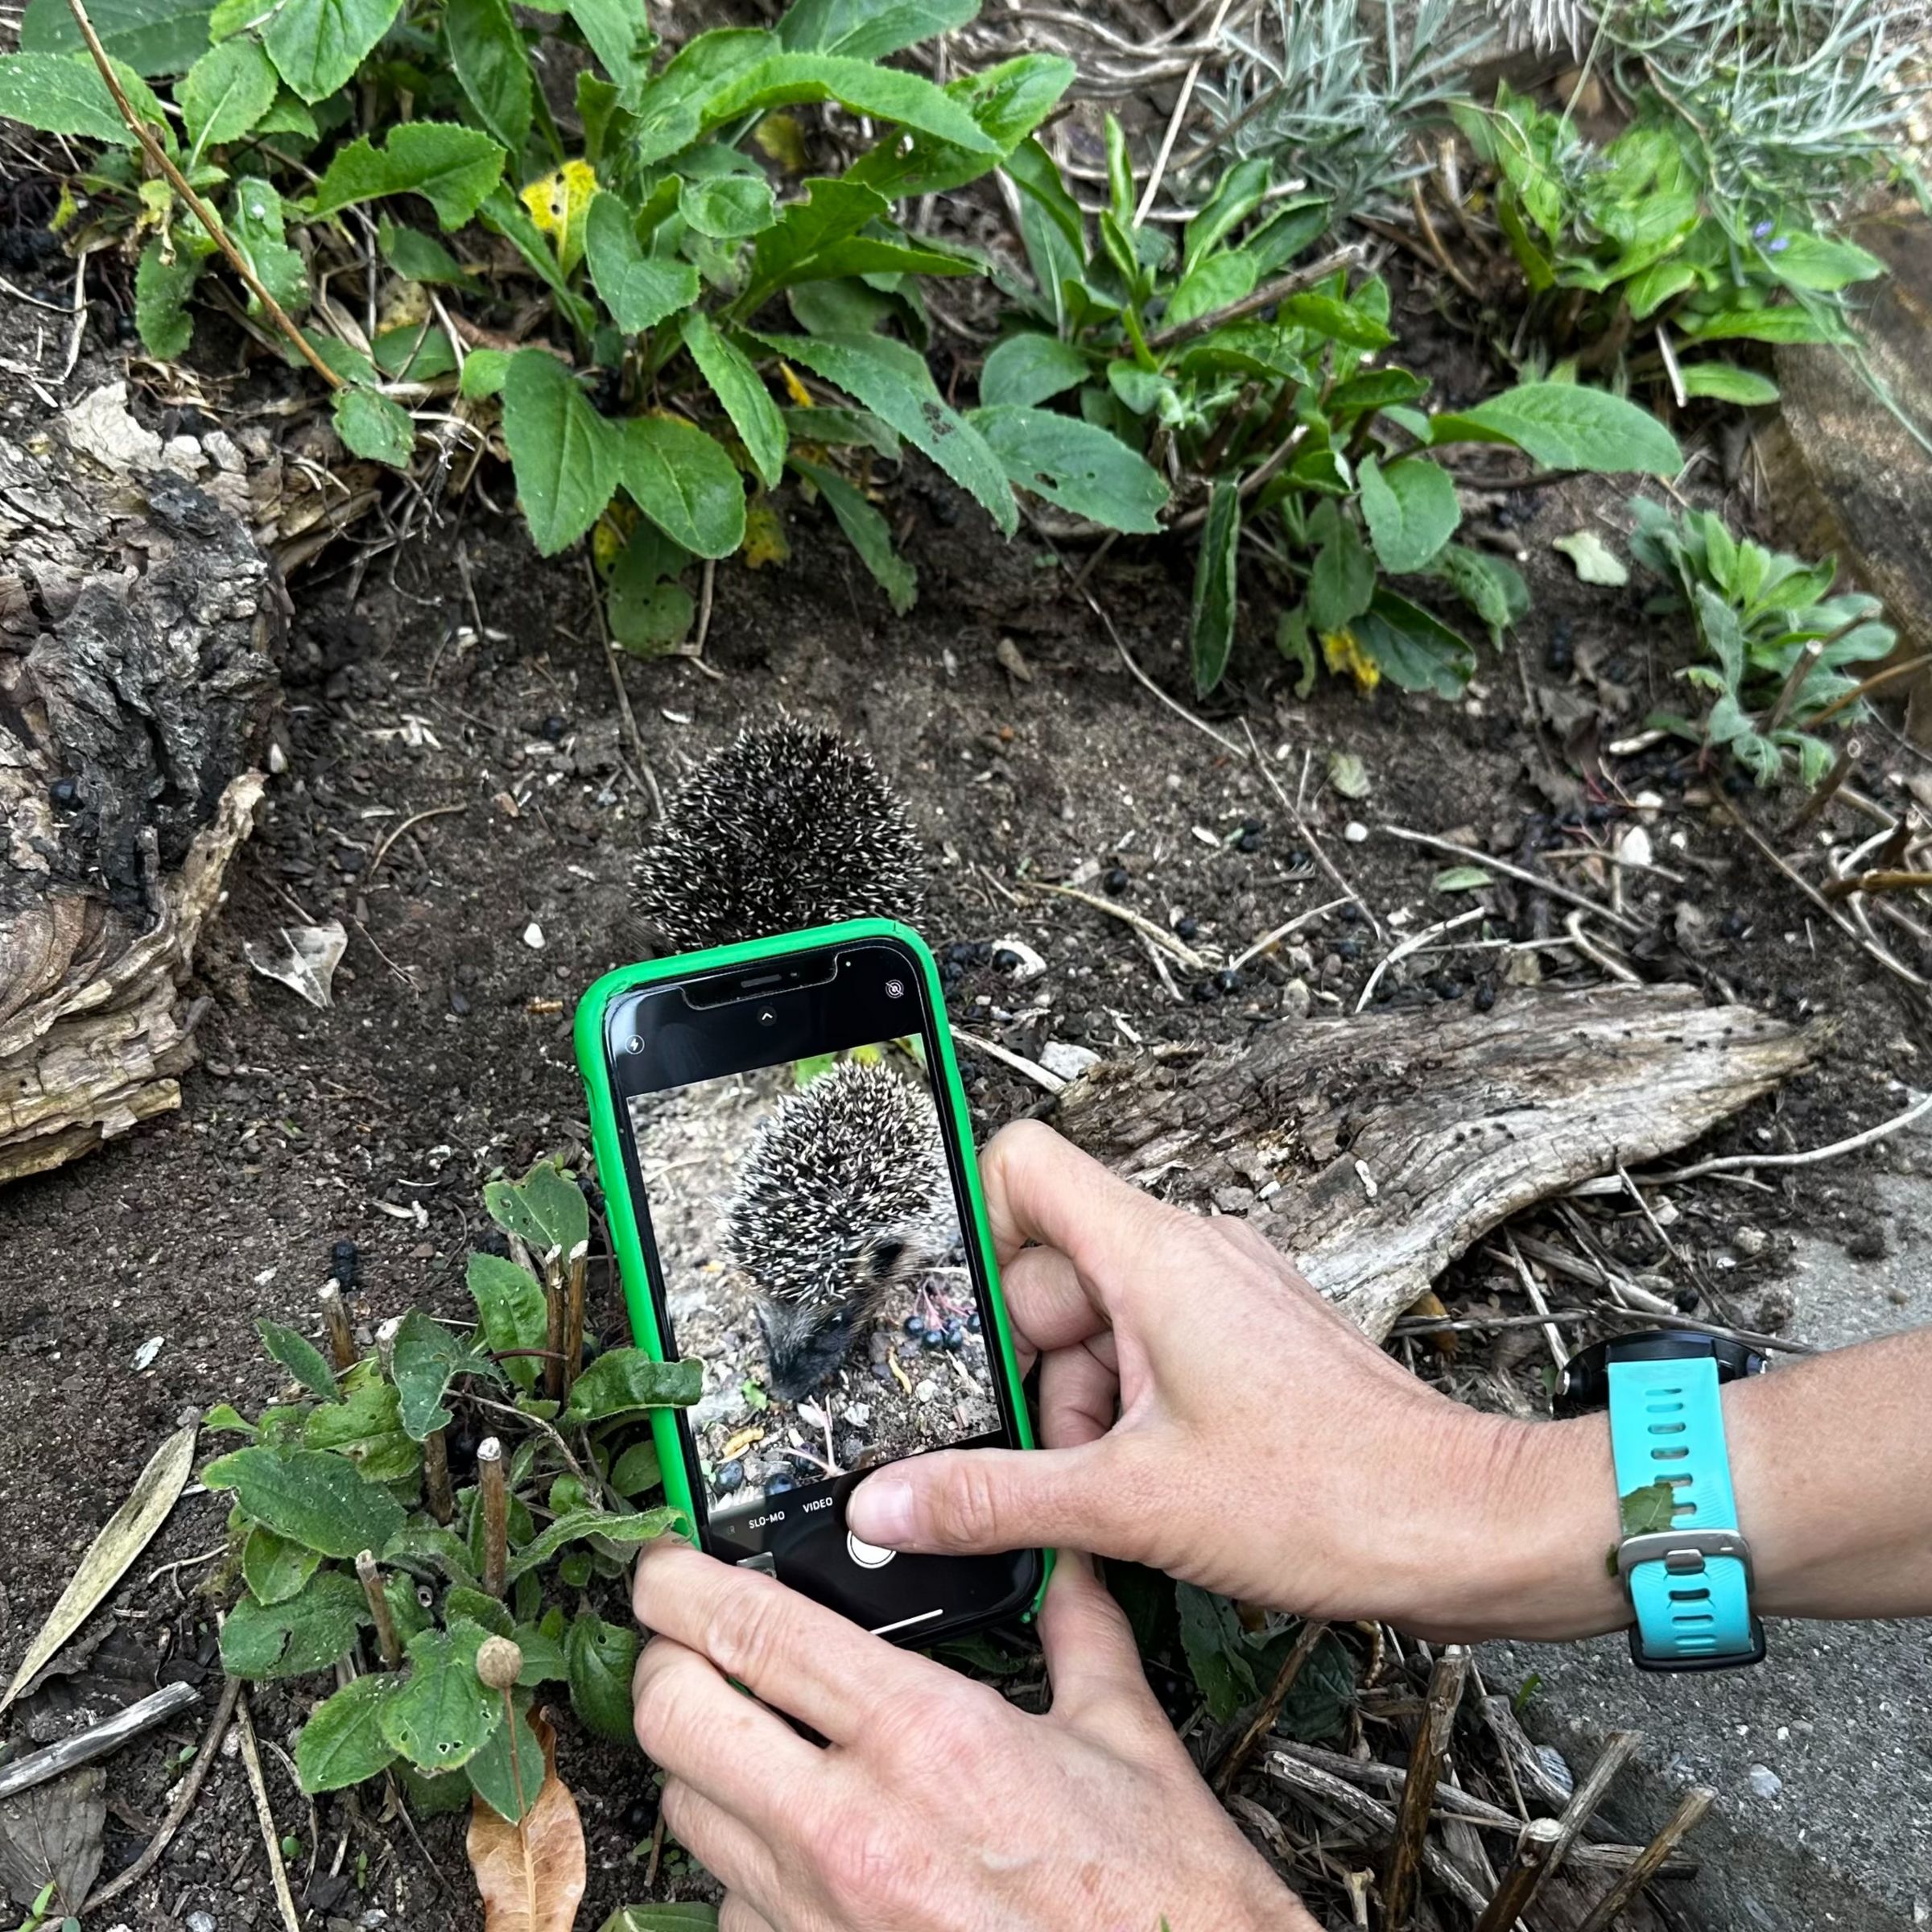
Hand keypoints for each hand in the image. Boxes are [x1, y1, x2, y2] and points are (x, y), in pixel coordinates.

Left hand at [630, 1540, 1313, 1931]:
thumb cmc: (1156, 1895)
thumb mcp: (1122, 1736)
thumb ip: (1077, 1630)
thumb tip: (1064, 1566)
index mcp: (923, 1736)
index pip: (752, 1629)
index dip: (680, 1580)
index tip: (661, 1562)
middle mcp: (851, 1826)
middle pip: (675, 1715)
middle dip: (657, 1660)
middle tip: (675, 1637)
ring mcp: (821, 1914)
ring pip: (688, 1811)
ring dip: (700, 1758)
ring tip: (738, 1730)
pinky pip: (732, 1906)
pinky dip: (746, 1864)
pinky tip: (795, 1841)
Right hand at [847, 1122, 1625, 1641]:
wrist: (1462, 1528)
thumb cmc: (1332, 1495)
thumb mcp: (1128, 1504)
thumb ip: (992, 1498)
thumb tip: (890, 1504)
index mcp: (1152, 1254)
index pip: (1022, 1166)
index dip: (970, 1228)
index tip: (951, 1323)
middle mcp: (1188, 1254)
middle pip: (1046, 1272)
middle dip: (1032, 1371)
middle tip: (1054, 1454)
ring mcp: (1222, 1295)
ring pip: (1096, 1326)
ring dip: (1080, 1410)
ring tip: (1121, 1489)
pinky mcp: (1247, 1341)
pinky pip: (1148, 1354)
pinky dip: (1128, 1417)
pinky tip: (1153, 1487)